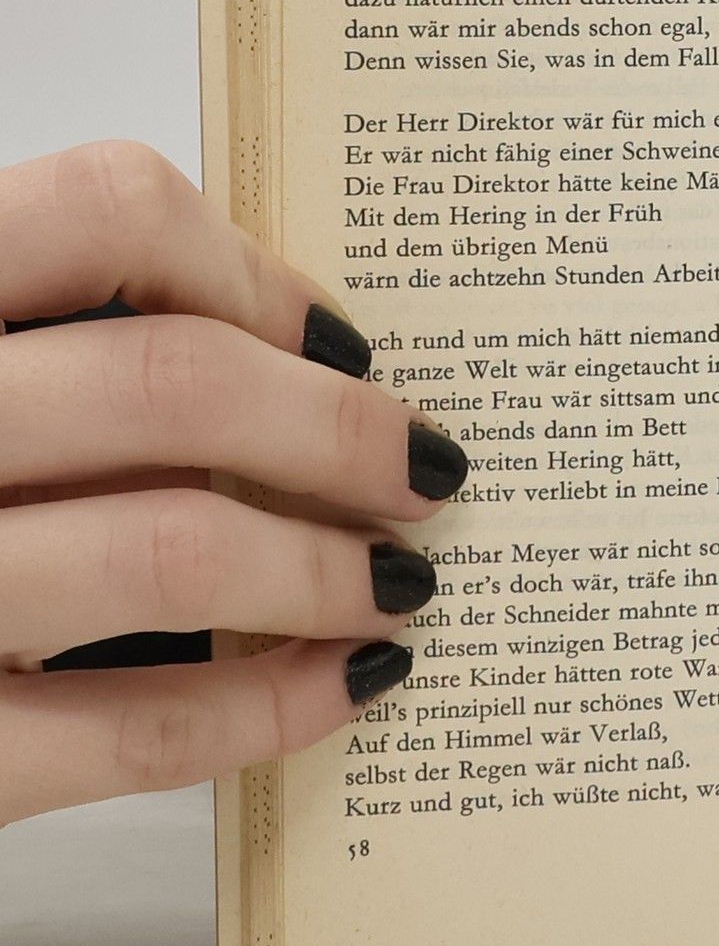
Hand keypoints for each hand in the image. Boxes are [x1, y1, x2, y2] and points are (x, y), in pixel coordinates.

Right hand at [0, 142, 467, 825]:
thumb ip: (70, 351)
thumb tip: (299, 363)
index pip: (106, 214)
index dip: (253, 275)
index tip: (340, 341)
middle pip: (171, 385)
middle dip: (337, 433)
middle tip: (422, 472)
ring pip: (171, 553)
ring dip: (324, 569)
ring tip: (397, 581)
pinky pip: (134, 731)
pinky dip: (272, 704)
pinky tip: (350, 680)